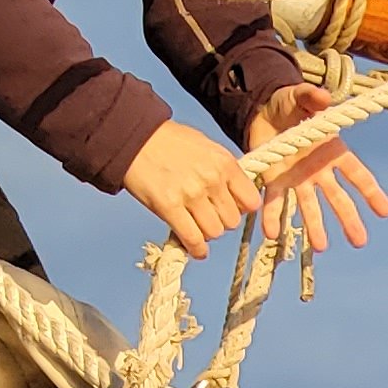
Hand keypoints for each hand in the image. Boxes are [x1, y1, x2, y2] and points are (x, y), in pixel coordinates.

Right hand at [122, 120, 262, 256]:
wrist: (136, 138)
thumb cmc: (171, 142)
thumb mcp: (207, 148)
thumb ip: (223, 171)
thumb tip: (236, 194)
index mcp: (225, 163)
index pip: (251, 201)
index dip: (242, 209)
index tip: (230, 208)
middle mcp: (212, 179)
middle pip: (232, 221)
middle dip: (222, 222)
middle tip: (208, 217)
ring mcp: (191, 194)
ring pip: (214, 232)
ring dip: (207, 234)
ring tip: (197, 226)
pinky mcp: (169, 207)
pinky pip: (193, 239)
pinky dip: (196, 249)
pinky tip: (196, 249)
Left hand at [247, 84, 387, 253]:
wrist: (263, 110)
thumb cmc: (289, 103)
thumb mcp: (300, 96)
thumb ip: (312, 97)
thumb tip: (324, 97)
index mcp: (332, 152)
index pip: (356, 174)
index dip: (371, 192)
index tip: (385, 211)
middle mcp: (319, 171)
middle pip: (338, 199)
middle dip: (348, 219)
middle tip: (360, 241)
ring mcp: (298, 180)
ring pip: (309, 207)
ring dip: (315, 227)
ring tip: (320, 247)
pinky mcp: (275, 182)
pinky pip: (276, 203)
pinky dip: (273, 218)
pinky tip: (272, 235)